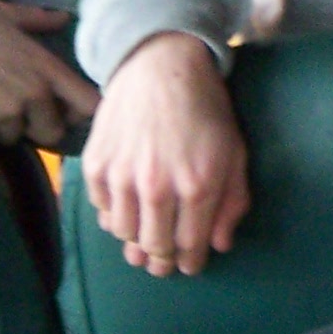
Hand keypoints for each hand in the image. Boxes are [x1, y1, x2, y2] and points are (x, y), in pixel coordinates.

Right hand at [0, 2, 99, 145]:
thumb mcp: (10, 15)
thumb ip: (40, 20)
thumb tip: (63, 17)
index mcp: (47, 68)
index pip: (88, 104)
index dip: (83, 112)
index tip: (71, 110)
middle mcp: (34, 94)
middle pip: (53, 132)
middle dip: (42, 127)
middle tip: (29, 116)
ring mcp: (8, 112)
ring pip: (19, 136)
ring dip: (12, 129)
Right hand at [82, 32, 251, 276]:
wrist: (161, 67)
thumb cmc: (205, 110)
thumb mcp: (235, 152)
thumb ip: (232, 202)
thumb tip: (219, 245)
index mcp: (198, 185)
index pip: (190, 246)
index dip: (189, 262)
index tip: (189, 265)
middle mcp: (158, 186)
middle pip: (154, 248)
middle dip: (162, 260)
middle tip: (164, 261)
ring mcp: (122, 177)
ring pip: (124, 234)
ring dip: (136, 241)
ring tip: (145, 237)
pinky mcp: (97, 165)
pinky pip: (101, 211)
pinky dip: (114, 216)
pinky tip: (127, 209)